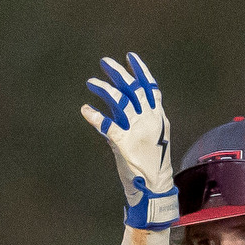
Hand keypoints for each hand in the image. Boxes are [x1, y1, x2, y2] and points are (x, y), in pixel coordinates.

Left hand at [82, 52, 177, 228]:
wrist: (155, 187)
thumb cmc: (152, 164)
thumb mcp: (152, 138)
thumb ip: (138, 121)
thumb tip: (120, 110)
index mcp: (158, 116)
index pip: (150, 87)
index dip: (140, 70)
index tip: (130, 56)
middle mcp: (149, 119)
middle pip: (132, 88)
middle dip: (118, 73)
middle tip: (104, 62)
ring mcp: (137, 130)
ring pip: (120, 101)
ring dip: (104, 89)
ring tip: (91, 82)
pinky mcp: (124, 143)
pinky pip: (107, 125)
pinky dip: (95, 116)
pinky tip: (85, 109)